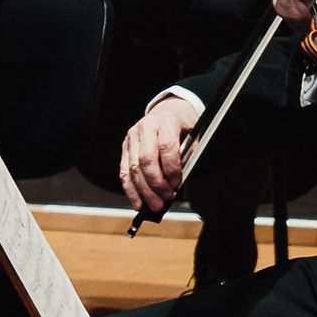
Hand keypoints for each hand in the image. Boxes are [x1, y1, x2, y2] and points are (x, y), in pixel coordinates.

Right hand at [119, 91, 201, 217]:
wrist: (167, 111)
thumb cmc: (183, 127)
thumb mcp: (192, 136)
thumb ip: (186, 157)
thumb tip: (175, 185)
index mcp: (166, 121)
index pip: (166, 146)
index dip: (171, 168)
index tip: (177, 185)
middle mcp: (145, 127)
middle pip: (146, 159)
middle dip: (156, 184)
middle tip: (165, 199)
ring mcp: (131, 137)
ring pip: (133, 168)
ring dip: (144, 191)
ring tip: (155, 206)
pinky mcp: (124, 147)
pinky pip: (124, 171)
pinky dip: (130, 189)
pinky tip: (138, 202)